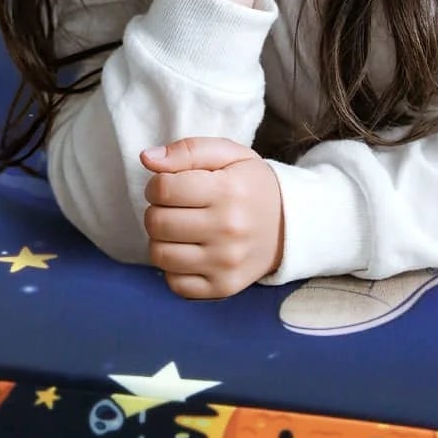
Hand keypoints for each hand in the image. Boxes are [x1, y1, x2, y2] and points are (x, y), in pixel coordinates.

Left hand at [140, 135, 285, 298]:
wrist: (289, 226)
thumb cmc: (250, 185)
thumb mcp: (228, 155)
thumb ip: (187, 150)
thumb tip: (147, 158)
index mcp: (228, 191)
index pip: (162, 189)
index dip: (156, 184)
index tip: (168, 185)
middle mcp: (229, 230)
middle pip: (156, 222)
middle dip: (156, 211)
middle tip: (174, 208)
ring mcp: (226, 263)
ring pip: (159, 254)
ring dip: (161, 240)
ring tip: (181, 229)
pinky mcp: (223, 287)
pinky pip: (174, 283)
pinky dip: (174, 268)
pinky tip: (190, 251)